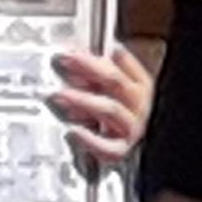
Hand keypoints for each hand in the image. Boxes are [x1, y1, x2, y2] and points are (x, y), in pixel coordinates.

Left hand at [51, 43, 151, 175]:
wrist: (138, 143)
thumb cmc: (119, 110)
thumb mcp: (112, 88)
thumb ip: (99, 71)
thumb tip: (77, 53)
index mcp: (140, 86)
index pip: (116, 68)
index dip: (93, 60)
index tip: (70, 53)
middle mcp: (139, 105)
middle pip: (115, 82)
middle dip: (89, 69)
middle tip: (64, 62)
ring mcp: (132, 128)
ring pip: (111, 109)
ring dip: (85, 99)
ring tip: (62, 94)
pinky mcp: (122, 149)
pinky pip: (109, 147)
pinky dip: (91, 140)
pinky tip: (74, 131)